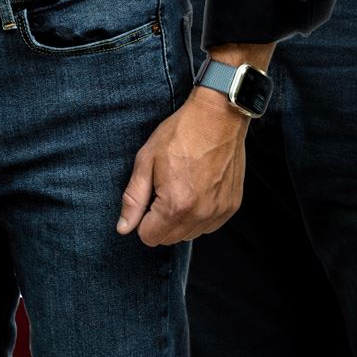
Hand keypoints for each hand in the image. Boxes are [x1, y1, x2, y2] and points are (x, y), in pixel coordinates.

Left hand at [116, 90, 249, 246]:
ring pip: (190, 234)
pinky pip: (209, 225)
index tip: (147, 199)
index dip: (143, 221)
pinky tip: (196, 190)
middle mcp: (201, 214)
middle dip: (160, 221)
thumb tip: (124, 228)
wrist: (217, 118)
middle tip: (163, 189)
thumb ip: (133, 199)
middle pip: (170, 239)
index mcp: (176, 204)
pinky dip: (199, 215)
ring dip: (181, 220)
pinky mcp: (232, 206)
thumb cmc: (179, 134)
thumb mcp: (146, 161)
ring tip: (181, 187)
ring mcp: (219, 211)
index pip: (150, 237)